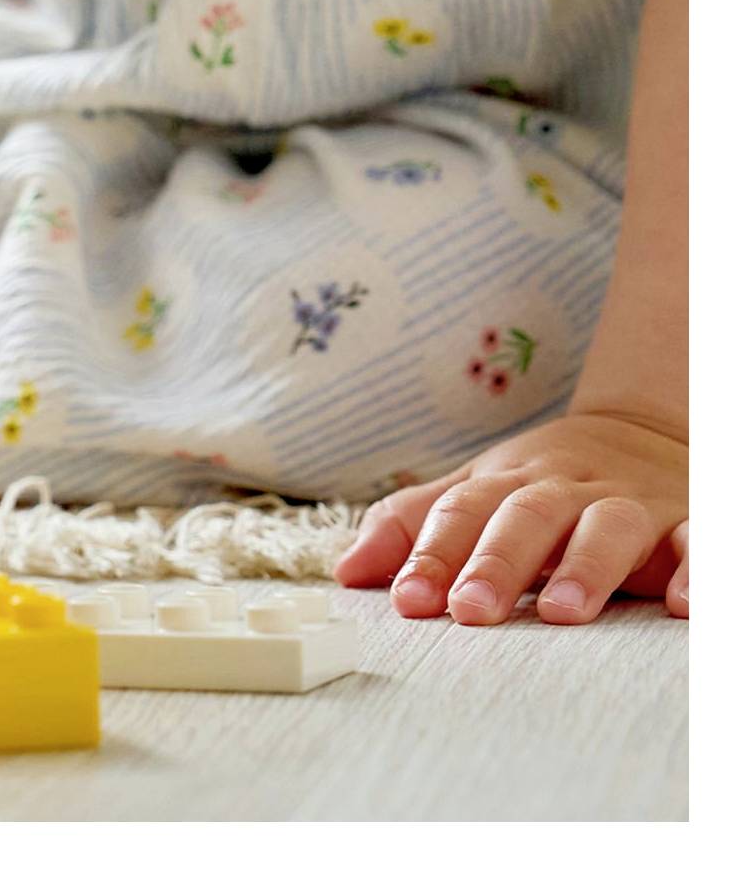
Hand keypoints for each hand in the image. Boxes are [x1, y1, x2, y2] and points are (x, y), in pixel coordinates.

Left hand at [333, 407, 688, 623]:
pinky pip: (697, 541)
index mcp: (507, 483)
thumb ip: (412, 526)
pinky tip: (678, 604)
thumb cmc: (545, 483)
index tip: (404, 601)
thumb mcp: (477, 492)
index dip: (430, 553)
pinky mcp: (689, 522)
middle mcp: (566, 490)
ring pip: (607, 526)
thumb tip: (348, 571)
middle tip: (468, 612)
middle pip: (524, 516)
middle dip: (494, 563)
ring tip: (562, 612)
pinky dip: (693, 569)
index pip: (460, 511)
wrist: (643, 434)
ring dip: (585, 566)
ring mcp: (629, 505)